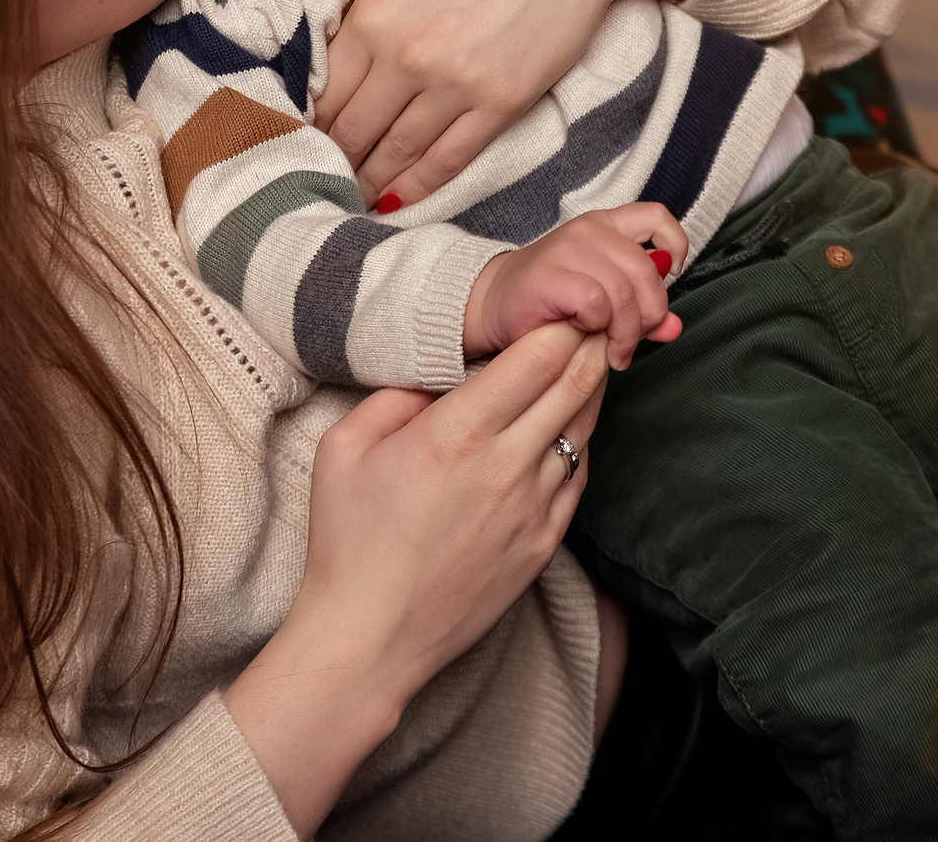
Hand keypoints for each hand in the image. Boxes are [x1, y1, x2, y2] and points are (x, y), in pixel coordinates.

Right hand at [225, 324, 610, 834]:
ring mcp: (534, 509)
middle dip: (590, 341)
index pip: (536, 356)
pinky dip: (580, 441)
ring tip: (587, 359)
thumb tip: (438, 368)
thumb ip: (396, 395)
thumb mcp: (344, 447)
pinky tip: (567, 425)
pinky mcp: (545, 543)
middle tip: (593, 315)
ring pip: (586, 429)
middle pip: (576, 384)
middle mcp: (507, 466)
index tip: (561, 300)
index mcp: (456, 433)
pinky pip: (579, 477)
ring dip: (591, 388)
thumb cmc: (348, 541)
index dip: (560, 320)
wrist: (371, 638)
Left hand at [269, 0, 701, 208]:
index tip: (287, 130)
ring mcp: (455, 87)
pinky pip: (447, 159)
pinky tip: (396, 199)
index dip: (299, 115)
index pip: (320, 87)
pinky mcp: (500, 105)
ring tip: (344, 191)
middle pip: (350, 128)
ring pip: (394, 152)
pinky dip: (418, 185)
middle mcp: (406, 59)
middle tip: (309, 169)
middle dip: (326, 152)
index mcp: (372, 15)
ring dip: (365, 176)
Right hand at [466, 204, 687, 366]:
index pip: (657, 218)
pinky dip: (599, 327)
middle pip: (648, 272)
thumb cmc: (549, 304)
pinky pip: (597, 303)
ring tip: (613, 353)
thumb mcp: (605, 303)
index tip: (669, 280)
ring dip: (625, 333)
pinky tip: (585, 336)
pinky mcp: (551, 274)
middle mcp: (590, 230)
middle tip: (631, 344)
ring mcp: (568, 248)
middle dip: (649, 317)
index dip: (674, 247)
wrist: (492, 306)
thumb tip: (674, 328)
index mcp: (606, 227)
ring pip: (625, 293)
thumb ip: (641, 312)